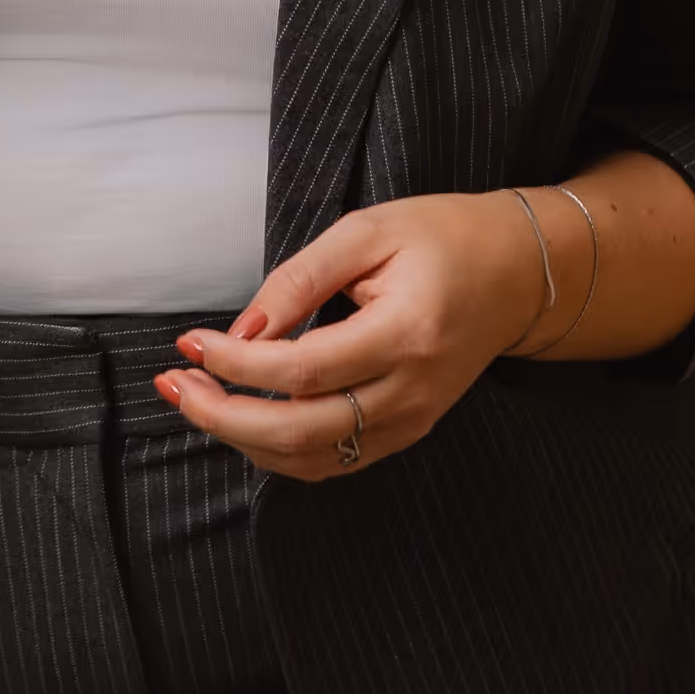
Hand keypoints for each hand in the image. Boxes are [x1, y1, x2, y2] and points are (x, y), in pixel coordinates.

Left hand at [157, 192, 546, 484]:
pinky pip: (334, 462)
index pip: (302, 369)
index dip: (235, 364)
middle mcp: (412, 391)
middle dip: (223, 416)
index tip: (191, 342)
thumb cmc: (444, 238)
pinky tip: (245, 418)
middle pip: (300, 431)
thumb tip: (241, 333)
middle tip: (175, 385)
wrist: (519, 273)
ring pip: (312, 459)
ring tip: (195, 399)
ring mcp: (413, 420)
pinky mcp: (408, 431)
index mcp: (406, 333)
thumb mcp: (367, 232)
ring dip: (243, 439)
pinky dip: (280, 451)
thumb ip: (299, 280)